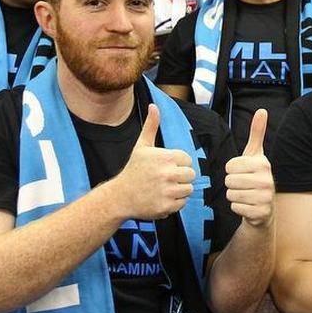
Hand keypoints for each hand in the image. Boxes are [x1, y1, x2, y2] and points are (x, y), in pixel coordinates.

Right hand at [107, 104, 195, 219]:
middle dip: (180, 177)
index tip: (165, 167)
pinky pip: (182, 203)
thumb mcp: (142, 146)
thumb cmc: (133, 170)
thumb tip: (154, 106)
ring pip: (188, 189)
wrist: (120, 196)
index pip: (188, 160)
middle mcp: (168, 174)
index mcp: (165, 157)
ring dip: (179, 190)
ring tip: (163, 188)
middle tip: (165, 179)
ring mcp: (168, 191)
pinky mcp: (167, 207)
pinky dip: (174, 202)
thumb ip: (151, 125)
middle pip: (191, 175)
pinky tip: (161, 198)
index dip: (178, 164)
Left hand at [224, 109, 273, 226]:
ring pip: (230, 194)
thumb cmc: (255, 176)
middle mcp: (267, 180)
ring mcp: (265, 198)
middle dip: (231, 184)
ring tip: (245, 195)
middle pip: (229, 180)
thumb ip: (257, 133)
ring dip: (234, 196)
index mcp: (263, 164)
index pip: (230, 166)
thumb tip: (262, 110)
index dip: (231, 170)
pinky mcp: (261, 213)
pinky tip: (247, 206)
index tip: (242, 172)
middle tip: (243, 185)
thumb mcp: (255, 154)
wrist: (264, 207)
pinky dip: (237, 208)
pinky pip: (235, 207)